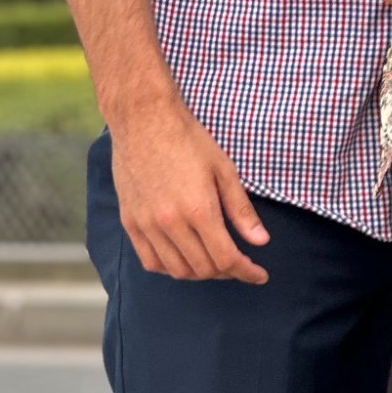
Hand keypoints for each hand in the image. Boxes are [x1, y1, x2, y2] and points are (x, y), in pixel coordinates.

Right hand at [110, 101, 270, 285]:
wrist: (143, 118)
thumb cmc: (188, 138)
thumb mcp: (223, 169)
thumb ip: (241, 209)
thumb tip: (261, 241)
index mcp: (199, 209)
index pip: (226, 259)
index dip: (247, 272)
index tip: (259, 274)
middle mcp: (170, 223)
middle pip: (203, 269)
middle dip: (227, 272)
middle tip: (239, 263)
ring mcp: (147, 224)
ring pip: (177, 270)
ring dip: (200, 273)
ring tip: (213, 260)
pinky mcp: (130, 221)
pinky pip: (150, 261)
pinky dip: (170, 268)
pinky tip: (183, 257)